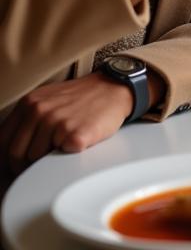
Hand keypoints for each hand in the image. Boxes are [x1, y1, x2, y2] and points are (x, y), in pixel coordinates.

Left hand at [0, 73, 131, 176]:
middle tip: (39, 164)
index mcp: (30, 103)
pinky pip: (58, 161)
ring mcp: (57, 122)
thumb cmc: (81, 99)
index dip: (5, 160)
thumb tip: (6, 155)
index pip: (2, 142)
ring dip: (46, 160)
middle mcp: (40, 110)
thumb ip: (26, 121)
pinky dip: (65, 158)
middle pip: (15, 155)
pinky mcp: (75, 135)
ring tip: (63, 146)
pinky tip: (76, 144)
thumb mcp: (47, 100)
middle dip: (24, 165)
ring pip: (34, 161)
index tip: (14, 167)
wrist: (114, 88)